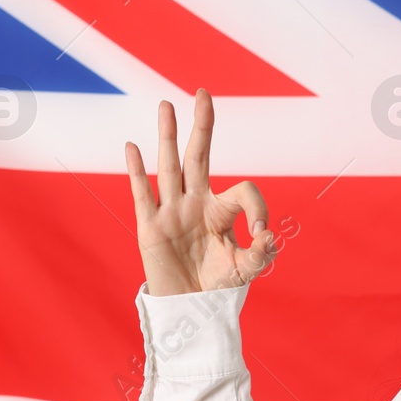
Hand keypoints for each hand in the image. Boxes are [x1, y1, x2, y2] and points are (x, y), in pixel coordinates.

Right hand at [125, 89, 276, 296]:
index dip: (258, 208)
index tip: (263, 235)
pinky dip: (136, 171)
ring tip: (166, 106)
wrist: (188, 307)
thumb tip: (269, 236)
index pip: (243, 191)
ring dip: (168, 136)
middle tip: (203, 93)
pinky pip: (142, 194)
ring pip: (170, 167)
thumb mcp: (245, 270)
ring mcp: (171, 211)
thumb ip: (260, 254)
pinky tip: (132, 147)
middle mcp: (196, 203)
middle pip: (199, 157)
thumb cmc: (217, 285)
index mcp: (221, 210)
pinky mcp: (149, 227)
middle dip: (202, 126)